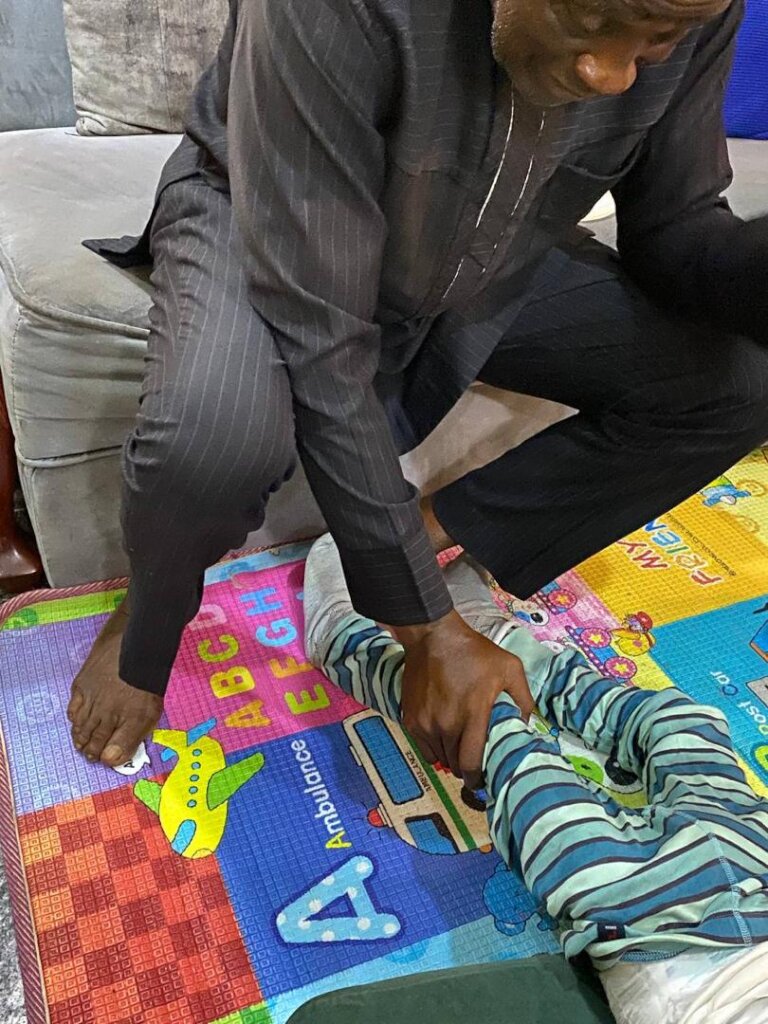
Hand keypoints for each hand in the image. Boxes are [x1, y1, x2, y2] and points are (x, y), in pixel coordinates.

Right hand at [393, 610, 533, 789]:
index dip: (478, 779)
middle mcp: (446, 724)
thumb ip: (523, 698)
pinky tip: (444, 736)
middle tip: (475, 761)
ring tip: (460, 748)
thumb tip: (526, 725)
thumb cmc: (474, 652)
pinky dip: (434, 748)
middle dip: (466, 768)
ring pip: (438, 758)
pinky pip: (423, 747)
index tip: (484, 781)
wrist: (433, 636)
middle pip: (455, 764)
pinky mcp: (410, 719)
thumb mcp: (510, 667)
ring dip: (450, 758)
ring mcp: (425, 723)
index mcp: (472, 714)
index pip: (471, 763)